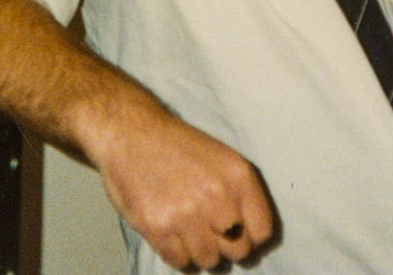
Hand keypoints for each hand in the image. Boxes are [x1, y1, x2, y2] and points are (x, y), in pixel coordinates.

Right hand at [84, 98, 273, 270]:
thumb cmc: (176, 145)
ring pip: (209, 260)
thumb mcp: (221, 158)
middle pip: (238, 250)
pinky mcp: (158, 227)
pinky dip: (176, 253)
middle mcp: (217, 198)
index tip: (237, 232)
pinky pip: (179, 261)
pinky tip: (170, 234)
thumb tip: (248, 235)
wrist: (130, 132)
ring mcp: (187, 215)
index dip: (249, 234)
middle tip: (209, 233)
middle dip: (225, 245)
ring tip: (187, 231)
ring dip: (199, 250)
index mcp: (238, 177)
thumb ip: (240, 195)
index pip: (262, 231)